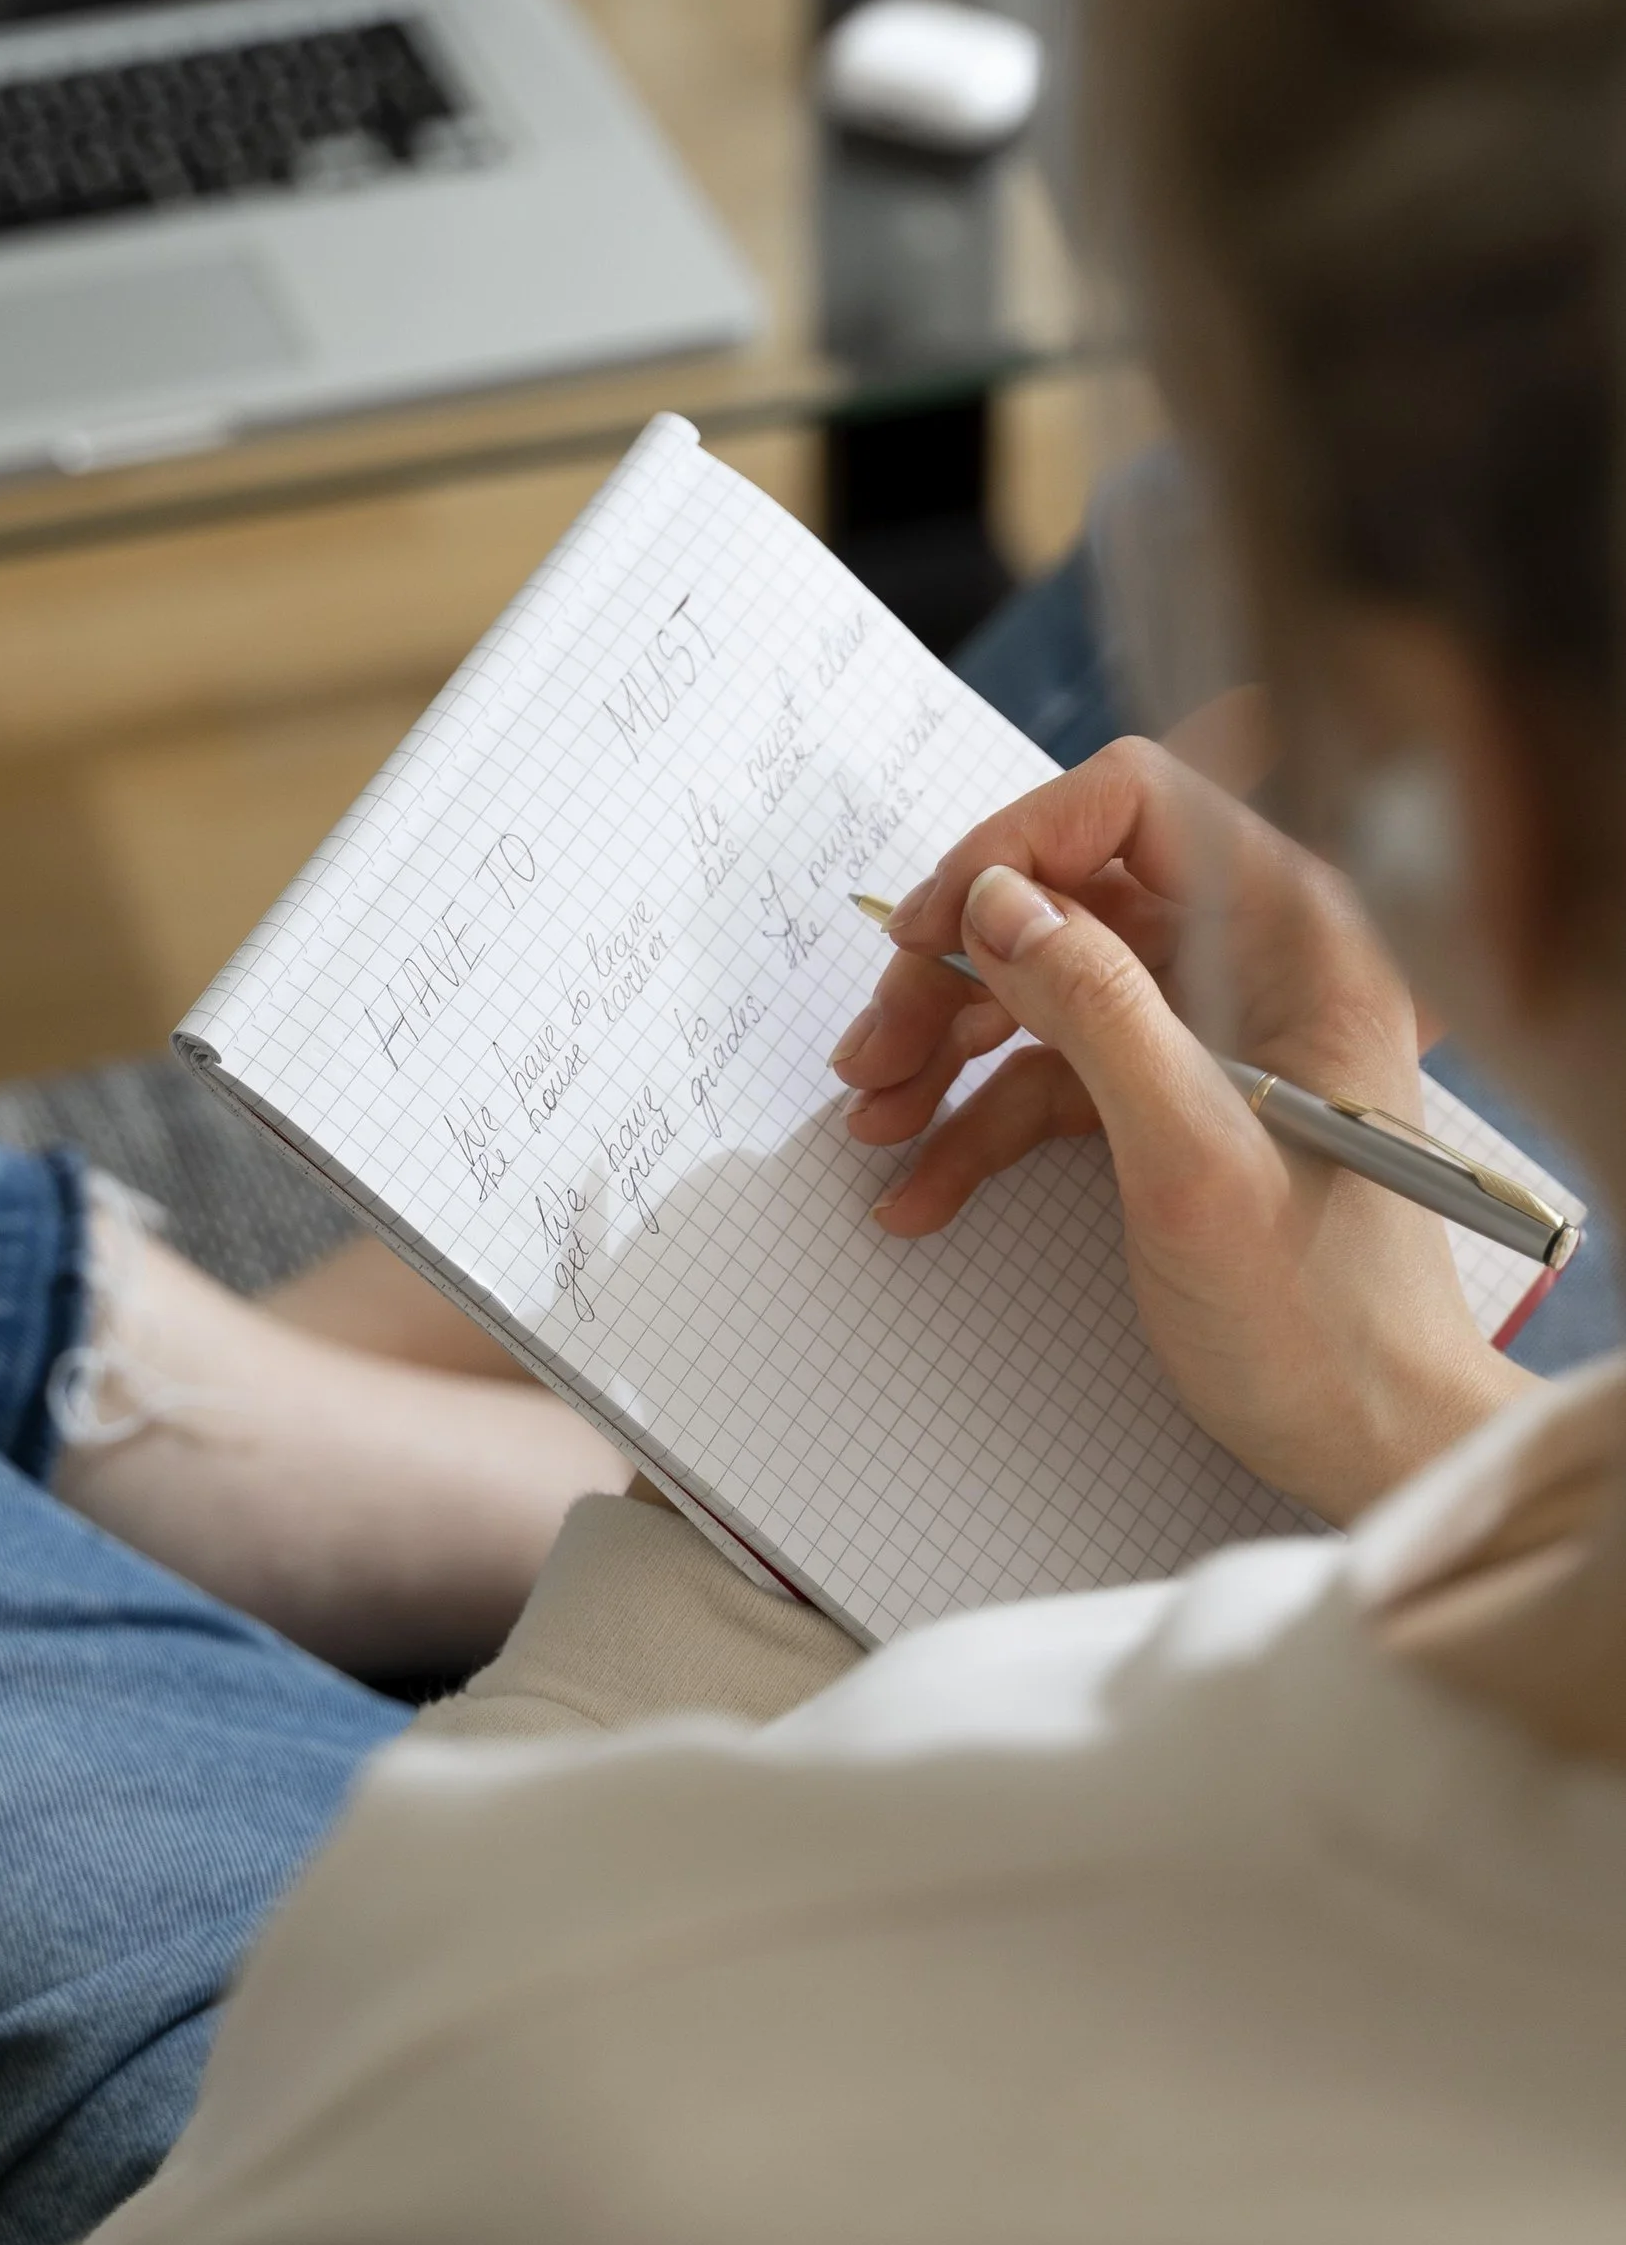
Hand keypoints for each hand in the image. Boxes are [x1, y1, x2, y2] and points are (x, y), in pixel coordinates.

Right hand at [832, 735, 1531, 1518]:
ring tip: (872, 1112)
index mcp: (1294, 937)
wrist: (1372, 1440)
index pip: (1137, 804)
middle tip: (874, 1045)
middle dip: (955, 968)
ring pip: (1043, 985)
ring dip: (944, 1044)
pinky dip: (974, 1123)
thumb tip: (995, 903)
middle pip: (1067, 898)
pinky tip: (916, 1185)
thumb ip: (1096, 1011)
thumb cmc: (1324, 1314)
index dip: (1021, 845)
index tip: (934, 924)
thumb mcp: (1194, 1157)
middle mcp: (1252, 963)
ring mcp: (1209, 1033)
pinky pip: (1048, 1077)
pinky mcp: (1171, 1101)